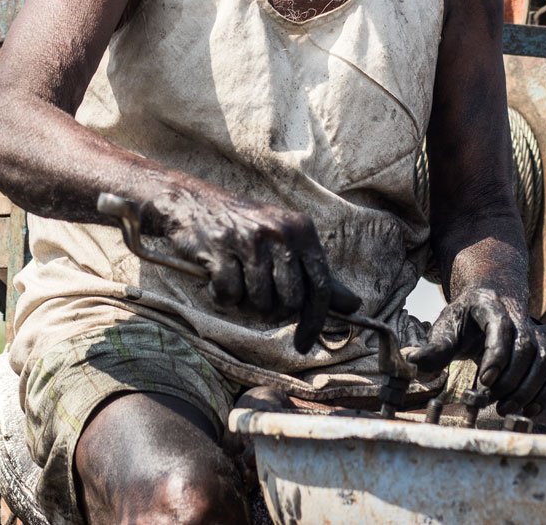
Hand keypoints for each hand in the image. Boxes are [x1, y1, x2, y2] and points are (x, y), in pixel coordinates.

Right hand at [143, 189, 359, 352]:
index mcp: (303, 229)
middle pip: (289, 302)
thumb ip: (317, 275)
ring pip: (259, 301)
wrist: (191, 201)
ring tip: (236, 283)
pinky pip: (229, 294)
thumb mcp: (286, 242)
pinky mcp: (220, 245)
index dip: (314, 322)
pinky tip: (216, 279)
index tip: (304, 344)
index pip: (320, 287)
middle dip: (272, 311)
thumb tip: (354, 306)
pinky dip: (221, 296)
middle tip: (256, 299)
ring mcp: (250, 238)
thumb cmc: (245, 228)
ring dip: (244, 304)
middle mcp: (280, 231)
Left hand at [408, 288, 545, 416]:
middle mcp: (519, 318)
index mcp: (490, 307)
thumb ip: (433, 348)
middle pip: (524, 348)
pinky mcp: (544, 351)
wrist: (489, 304)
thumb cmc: (463, 320)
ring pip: (542, 361)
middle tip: (491, 401)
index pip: (500, 329)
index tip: (484, 381)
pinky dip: (545, 392)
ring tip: (505, 409)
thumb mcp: (445, 327)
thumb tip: (412, 363)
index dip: (495, 355)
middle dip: (509, 379)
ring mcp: (535, 335)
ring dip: (527, 389)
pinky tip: (528, 410)